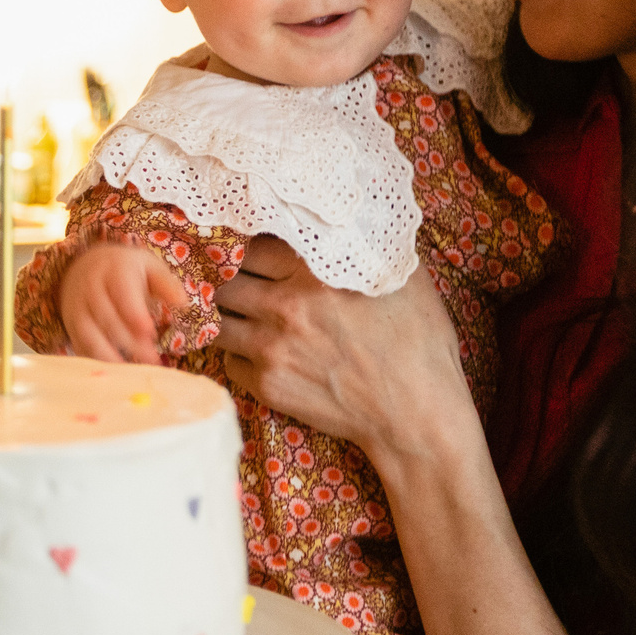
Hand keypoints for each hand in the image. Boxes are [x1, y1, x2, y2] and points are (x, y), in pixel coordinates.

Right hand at [57, 241, 188, 364]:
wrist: (83, 267)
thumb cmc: (124, 270)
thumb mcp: (148, 266)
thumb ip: (166, 284)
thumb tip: (183, 303)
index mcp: (114, 270)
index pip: (122, 293)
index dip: (134, 314)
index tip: (150, 333)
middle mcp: (91, 288)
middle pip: (107, 318)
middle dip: (130, 341)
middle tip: (153, 359)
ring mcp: (77, 307)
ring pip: (89, 335)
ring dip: (111, 356)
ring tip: (133, 372)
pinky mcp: (71, 325)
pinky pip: (80, 345)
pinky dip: (96, 360)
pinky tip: (116, 372)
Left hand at [213, 240, 468, 472]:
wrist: (416, 411)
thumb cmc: (417, 340)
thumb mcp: (399, 275)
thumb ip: (360, 246)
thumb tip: (339, 223)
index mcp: (313, 271)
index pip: (250, 244)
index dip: (249, 248)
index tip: (253, 255)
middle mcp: (284, 306)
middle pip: (224, 280)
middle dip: (229, 279)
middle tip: (241, 284)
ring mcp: (271, 348)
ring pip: (218, 320)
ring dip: (228, 316)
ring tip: (245, 317)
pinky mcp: (268, 384)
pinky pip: (229, 360)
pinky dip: (239, 354)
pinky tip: (262, 352)